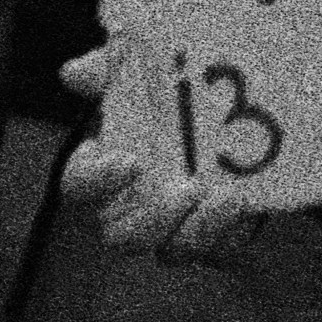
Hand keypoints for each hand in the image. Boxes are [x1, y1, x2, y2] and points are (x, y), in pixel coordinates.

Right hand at [53, 46, 272, 259]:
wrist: (237, 108)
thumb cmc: (174, 93)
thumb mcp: (144, 70)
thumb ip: (110, 69)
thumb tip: (74, 73)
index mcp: (105, 168)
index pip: (80, 185)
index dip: (98, 179)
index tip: (130, 160)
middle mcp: (132, 207)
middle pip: (121, 236)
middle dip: (151, 220)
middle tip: (185, 188)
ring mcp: (173, 227)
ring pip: (171, 251)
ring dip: (198, 230)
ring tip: (227, 198)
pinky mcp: (215, 235)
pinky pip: (217, 252)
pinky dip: (230, 234)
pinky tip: (246, 206)